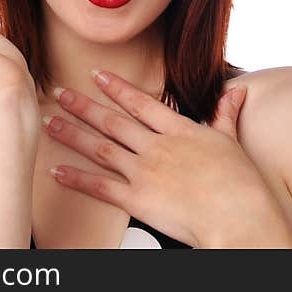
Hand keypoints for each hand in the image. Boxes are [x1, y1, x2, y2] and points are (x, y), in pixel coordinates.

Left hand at [42, 69, 290, 247]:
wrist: (237, 216)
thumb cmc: (240, 183)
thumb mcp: (232, 141)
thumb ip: (226, 115)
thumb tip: (238, 92)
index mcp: (179, 131)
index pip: (141, 103)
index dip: (116, 88)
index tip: (96, 75)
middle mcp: (157, 146)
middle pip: (112, 122)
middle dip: (83, 106)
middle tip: (60, 93)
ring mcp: (144, 172)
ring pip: (100, 148)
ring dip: (73, 135)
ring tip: (51, 123)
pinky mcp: (137, 199)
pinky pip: (100, 187)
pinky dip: (77, 179)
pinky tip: (58, 171)